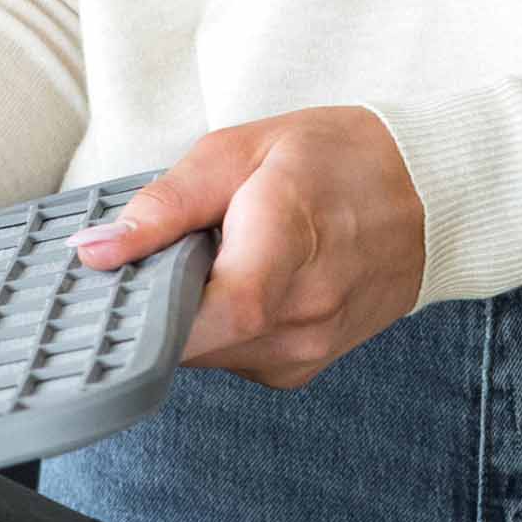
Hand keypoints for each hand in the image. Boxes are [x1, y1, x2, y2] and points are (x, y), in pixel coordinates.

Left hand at [68, 106, 424, 386]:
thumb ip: (164, 207)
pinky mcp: (300, 369)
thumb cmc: (333, 160)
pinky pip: (232, 358)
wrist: (428, 195)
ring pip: (206, 355)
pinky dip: (218, 328)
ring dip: (190, 316)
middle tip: (160, 257)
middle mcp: (302, 316)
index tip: (118, 282)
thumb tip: (93, 252)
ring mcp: (304, 351)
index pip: (211, 313)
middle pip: (192, 340)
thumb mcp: (239, 153)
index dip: (150, 308)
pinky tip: (237, 284)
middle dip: (159, 305)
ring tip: (211, 261)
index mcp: (288, 248)